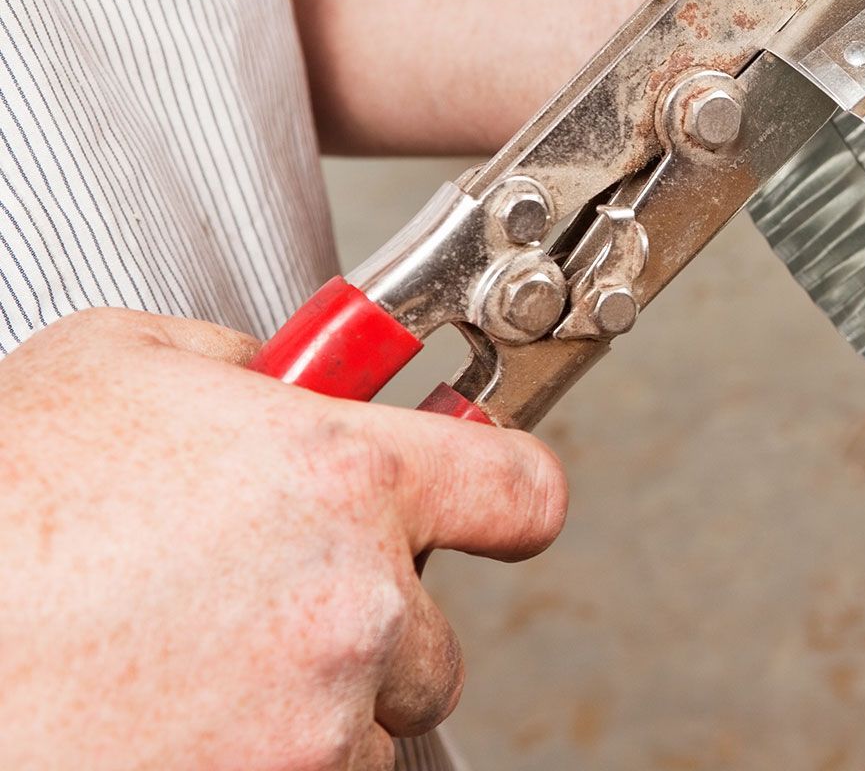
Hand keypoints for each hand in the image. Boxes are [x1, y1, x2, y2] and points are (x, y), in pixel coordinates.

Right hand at [0, 309, 567, 770]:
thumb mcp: (114, 366)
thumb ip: (240, 363)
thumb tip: (290, 376)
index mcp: (342, 473)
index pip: (520, 489)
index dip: (503, 496)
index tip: (489, 507)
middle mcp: (355, 601)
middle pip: (436, 634)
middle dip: (368, 622)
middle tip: (262, 604)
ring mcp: (316, 719)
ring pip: (371, 723)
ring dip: (310, 703)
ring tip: (190, 667)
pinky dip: (260, 762)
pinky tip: (169, 721)